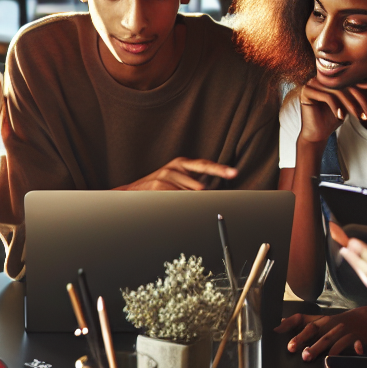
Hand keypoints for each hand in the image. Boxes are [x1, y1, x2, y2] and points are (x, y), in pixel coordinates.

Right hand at [117, 158, 237, 190]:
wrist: (132, 192)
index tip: (234, 172)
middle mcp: (175, 167)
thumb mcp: (177, 179)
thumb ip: (195, 181)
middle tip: (188, 199)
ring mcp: (166, 176)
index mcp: (182, 163)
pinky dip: (178, 204)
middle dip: (200, 197)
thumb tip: (212, 187)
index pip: (205, 165)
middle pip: (200, 187)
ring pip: (190, 195)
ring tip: (172, 199)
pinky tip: (168, 201)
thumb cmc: (158, 187)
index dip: (221, 169)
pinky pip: (178, 199)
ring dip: (186, 201)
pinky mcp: (159, 187)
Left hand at [275, 305, 366, 360]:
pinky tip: (354, 351)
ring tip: (311, 356)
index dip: (290, 324)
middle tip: (292, 349)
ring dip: (321, 348)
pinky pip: (356, 344)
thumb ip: (301, 322)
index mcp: (320, 321)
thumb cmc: (337, 323)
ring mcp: (344, 332)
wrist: (364, 318)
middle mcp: (330, 325)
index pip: (303, 321)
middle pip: (314, 331)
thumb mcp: (320, 320)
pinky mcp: (357, 339)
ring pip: (331, 340)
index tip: (276, 330)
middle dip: (303, 339)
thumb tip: (279, 324)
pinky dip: (356, 348)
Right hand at [298, 78, 366, 144]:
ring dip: (349, 104)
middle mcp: (319, 78)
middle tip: (364, 113)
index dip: (360, 91)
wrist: (317, 134)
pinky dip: (336, 107)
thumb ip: (354, 94)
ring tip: (356, 116)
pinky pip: (326, 96)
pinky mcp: (307, 91)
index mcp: (328, 79)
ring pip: (336, 91)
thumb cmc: (331, 119)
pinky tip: (341, 117)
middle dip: (356, 100)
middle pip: (343, 85)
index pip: (347, 82)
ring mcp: (311, 83)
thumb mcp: (346, 105)